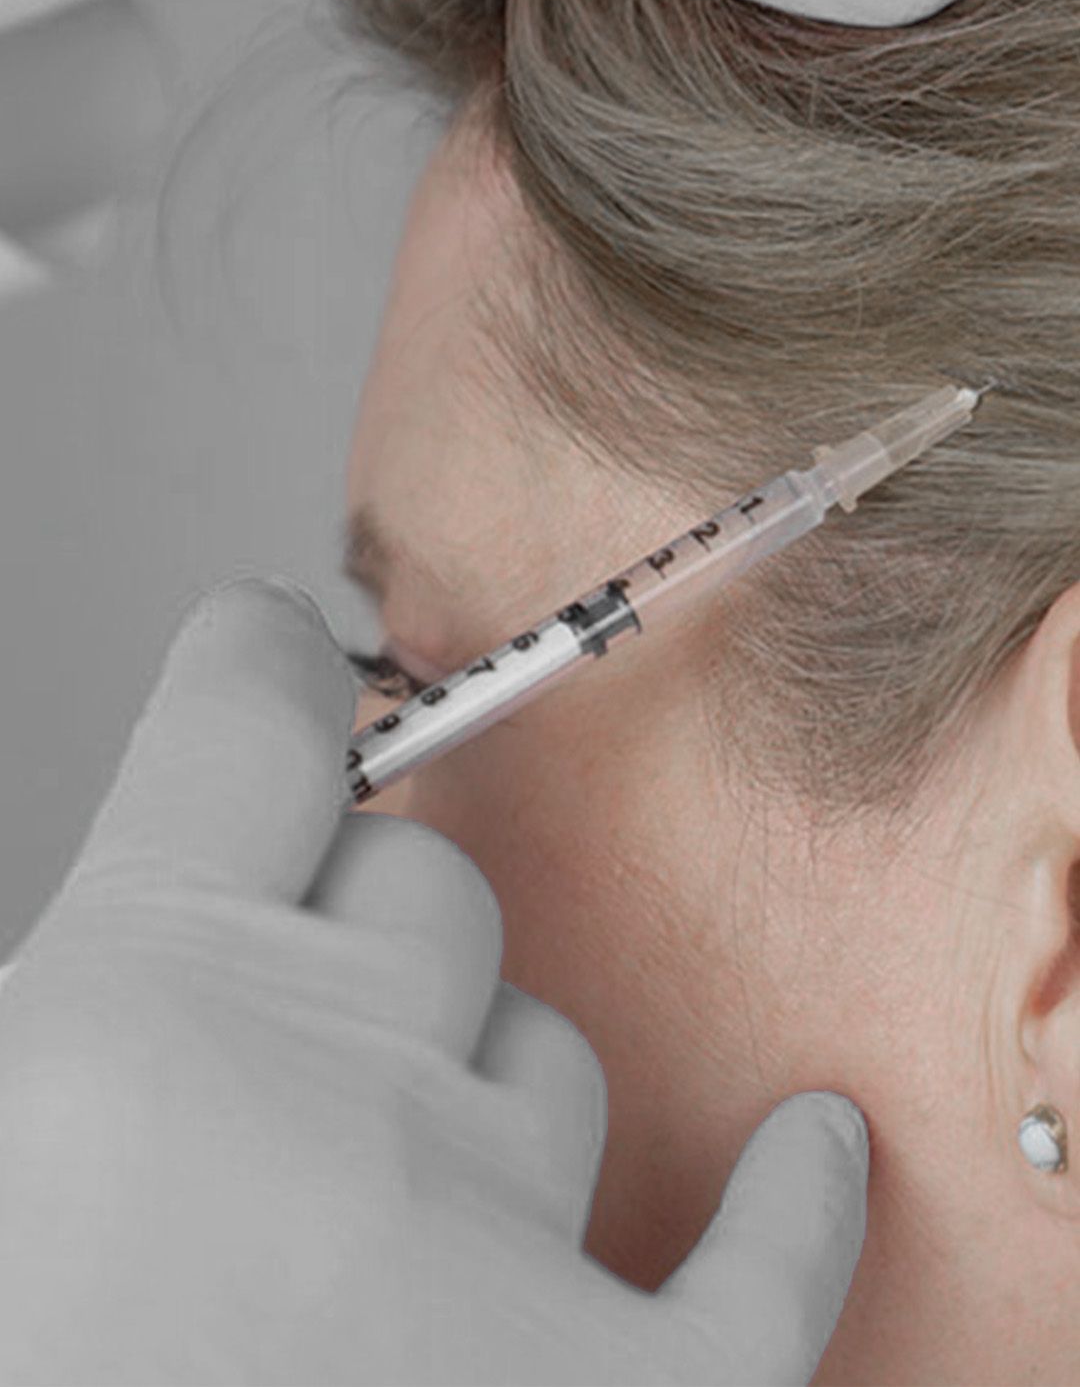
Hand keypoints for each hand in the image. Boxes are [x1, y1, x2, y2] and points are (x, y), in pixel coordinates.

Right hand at [0, 577, 868, 1386]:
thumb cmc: (27, 1364)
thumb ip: (66, 1012)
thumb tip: (132, 934)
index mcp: (133, 1006)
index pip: (250, 715)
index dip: (256, 673)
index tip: (273, 669)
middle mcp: (333, 1089)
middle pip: (416, 891)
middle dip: (356, 942)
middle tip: (293, 1053)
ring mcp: (496, 1252)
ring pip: (544, 1050)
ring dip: (475, 1101)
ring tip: (387, 1227)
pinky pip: (760, 1265)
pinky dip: (791, 1207)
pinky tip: (814, 1156)